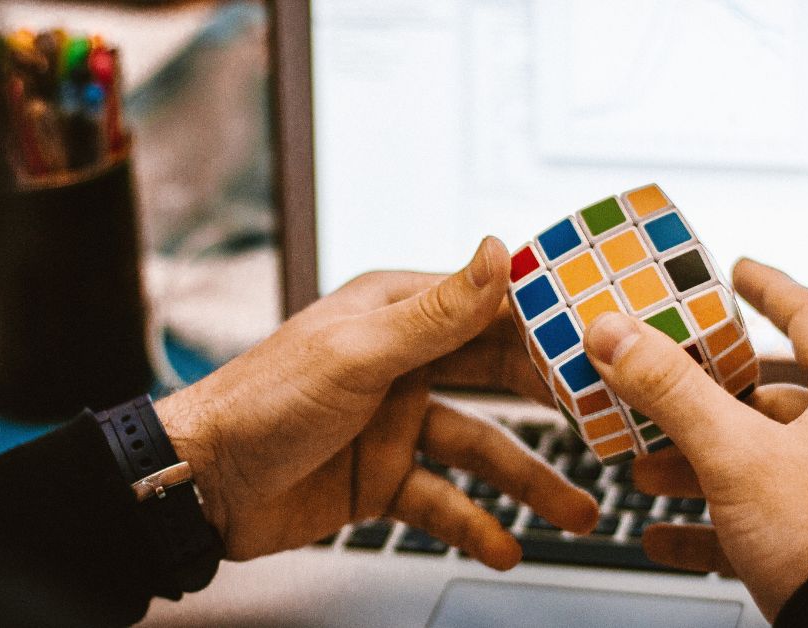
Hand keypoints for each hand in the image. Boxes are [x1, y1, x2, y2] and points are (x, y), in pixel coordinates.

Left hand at [155, 237, 597, 569]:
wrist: (199, 486)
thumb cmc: (262, 401)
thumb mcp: (358, 354)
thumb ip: (436, 313)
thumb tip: (498, 251)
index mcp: (397, 314)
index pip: (491, 310)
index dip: (549, 325)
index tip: (606, 341)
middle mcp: (403, 364)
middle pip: (497, 380)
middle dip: (552, 406)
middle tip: (608, 426)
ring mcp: (396, 424)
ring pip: (480, 449)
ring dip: (528, 482)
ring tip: (576, 511)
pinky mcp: (382, 478)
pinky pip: (442, 501)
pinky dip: (473, 524)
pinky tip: (504, 547)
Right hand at [582, 259, 807, 619]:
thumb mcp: (735, 455)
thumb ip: (670, 391)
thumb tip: (616, 333)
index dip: (769, 288)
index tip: (739, 271)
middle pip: (771, 399)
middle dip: (702, 405)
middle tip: (657, 397)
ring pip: (763, 461)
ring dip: (699, 465)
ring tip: (646, 474)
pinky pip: (766, 518)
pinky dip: (715, 522)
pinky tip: (666, 536)